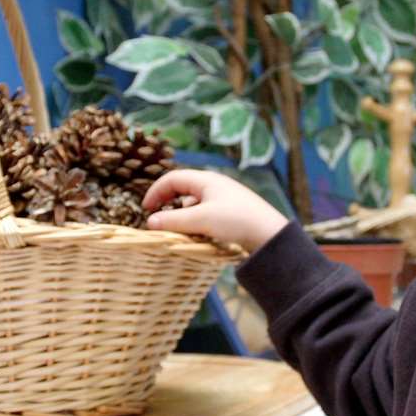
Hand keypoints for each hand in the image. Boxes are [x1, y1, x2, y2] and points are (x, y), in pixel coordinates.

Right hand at [143, 169, 289, 252]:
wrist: (270, 236)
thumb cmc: (236, 221)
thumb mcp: (201, 220)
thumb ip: (173, 220)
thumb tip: (149, 222)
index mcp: (206, 180)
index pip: (172, 179)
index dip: (155, 192)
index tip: (145, 210)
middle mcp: (214, 186)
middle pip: (182, 190)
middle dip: (168, 205)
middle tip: (158, 222)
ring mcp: (224, 200)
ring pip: (194, 205)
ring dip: (183, 217)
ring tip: (181, 233)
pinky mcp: (231, 214)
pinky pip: (205, 215)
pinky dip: (196, 224)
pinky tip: (200, 237)